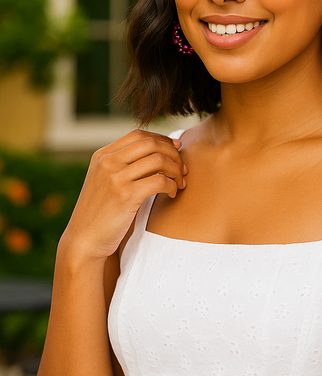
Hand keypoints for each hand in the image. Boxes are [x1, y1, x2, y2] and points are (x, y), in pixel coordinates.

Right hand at [61, 130, 186, 261]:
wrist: (84, 240)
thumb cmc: (101, 212)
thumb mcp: (105, 181)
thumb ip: (123, 165)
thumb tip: (157, 153)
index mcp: (102, 155)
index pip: (138, 135)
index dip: (162, 139)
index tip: (176, 149)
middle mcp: (107, 162)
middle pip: (151, 144)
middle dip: (173, 153)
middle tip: (183, 169)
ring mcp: (115, 178)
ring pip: (158, 160)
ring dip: (176, 170)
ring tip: (179, 183)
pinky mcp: (125, 195)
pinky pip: (160, 181)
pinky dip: (171, 185)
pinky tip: (172, 194)